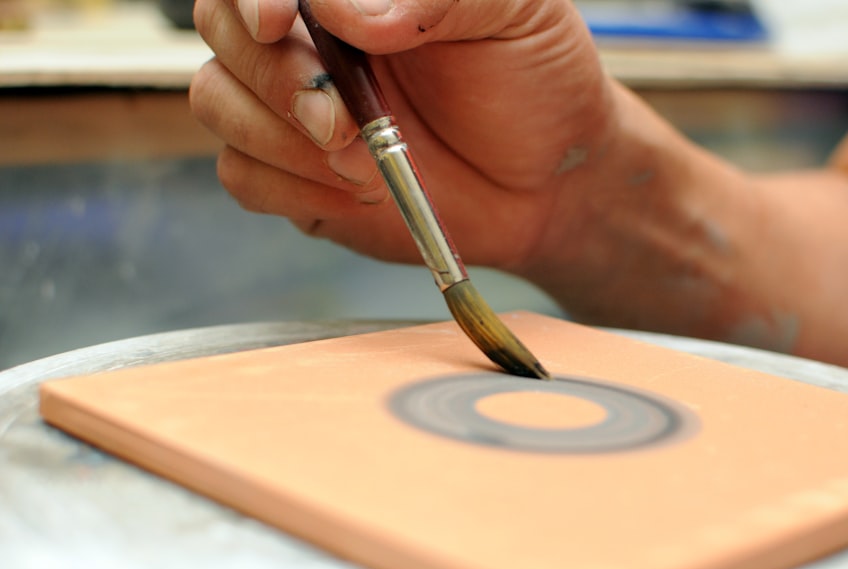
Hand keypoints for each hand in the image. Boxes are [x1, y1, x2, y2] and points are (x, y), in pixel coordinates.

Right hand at [190, 0, 615, 271]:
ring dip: (280, 139)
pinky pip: (242, 175)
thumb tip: (347, 11)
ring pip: (217, 102)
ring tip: (360, 163)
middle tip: (340, 120)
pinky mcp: (298, 178)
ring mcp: (297, 111)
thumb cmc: (536, 82)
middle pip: (221, 32)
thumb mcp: (513, 13)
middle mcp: (313, 41)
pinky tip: (354, 193)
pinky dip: (288, 187)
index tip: (278, 19)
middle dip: (275, 80)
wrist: (551, 183)